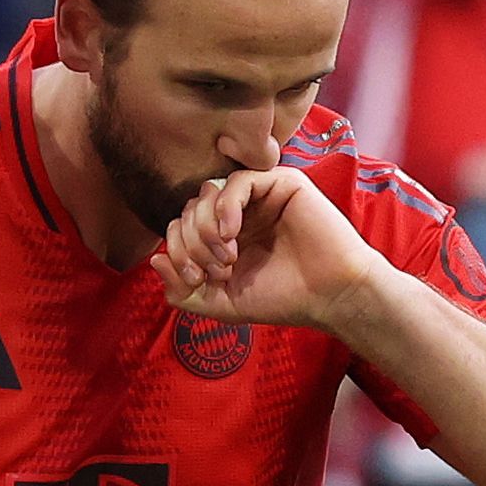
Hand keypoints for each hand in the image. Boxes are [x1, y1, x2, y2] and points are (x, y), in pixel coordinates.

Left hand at [149, 167, 393, 335]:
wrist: (331, 296)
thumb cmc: (283, 298)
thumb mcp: (221, 304)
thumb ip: (182, 291)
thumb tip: (154, 260)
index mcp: (223, 235)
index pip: (181, 227)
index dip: (178, 251)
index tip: (195, 280)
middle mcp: (238, 211)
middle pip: (189, 208)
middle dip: (192, 243)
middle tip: (217, 270)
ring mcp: (258, 195)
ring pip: (207, 192)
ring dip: (206, 227)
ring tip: (227, 256)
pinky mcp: (280, 183)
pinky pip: (238, 181)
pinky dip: (225, 206)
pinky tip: (232, 232)